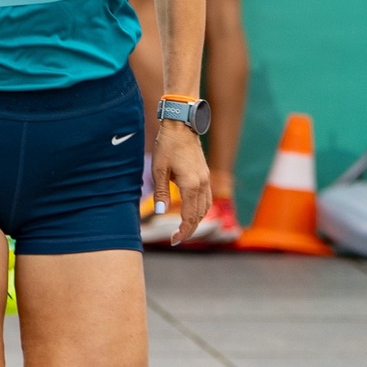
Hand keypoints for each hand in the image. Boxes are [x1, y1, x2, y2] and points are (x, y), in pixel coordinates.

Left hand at [150, 119, 212, 241]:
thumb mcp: (158, 170)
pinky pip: (207, 198)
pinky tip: (192, 212)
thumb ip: (161, 192)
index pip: (190, 217)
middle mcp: (202, 184)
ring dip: (196, 220)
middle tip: (176, 238)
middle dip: (189, 229)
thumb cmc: (167, 146)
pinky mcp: (205, 175)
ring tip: (183, 228)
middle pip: (200, 215)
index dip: (183, 231)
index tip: (173, 240)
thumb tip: (161, 212)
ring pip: (206, 207)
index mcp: (191, 185)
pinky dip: (200, 209)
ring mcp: (206, 179)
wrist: (181, 126)